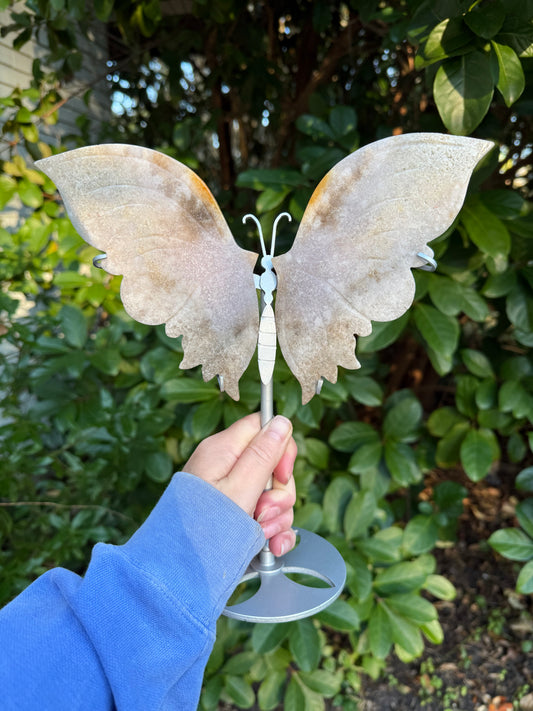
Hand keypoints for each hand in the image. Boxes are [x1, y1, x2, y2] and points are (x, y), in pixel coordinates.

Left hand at [184, 413, 296, 555]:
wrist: (176, 574)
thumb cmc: (202, 531)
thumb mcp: (240, 489)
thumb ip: (263, 454)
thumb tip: (281, 420)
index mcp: (223, 451)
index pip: (263, 428)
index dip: (281, 449)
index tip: (280, 475)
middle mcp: (225, 468)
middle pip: (272, 464)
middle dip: (279, 493)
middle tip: (264, 512)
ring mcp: (229, 493)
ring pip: (272, 494)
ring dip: (277, 516)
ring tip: (262, 534)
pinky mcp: (234, 516)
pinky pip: (266, 516)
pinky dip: (273, 531)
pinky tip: (271, 546)